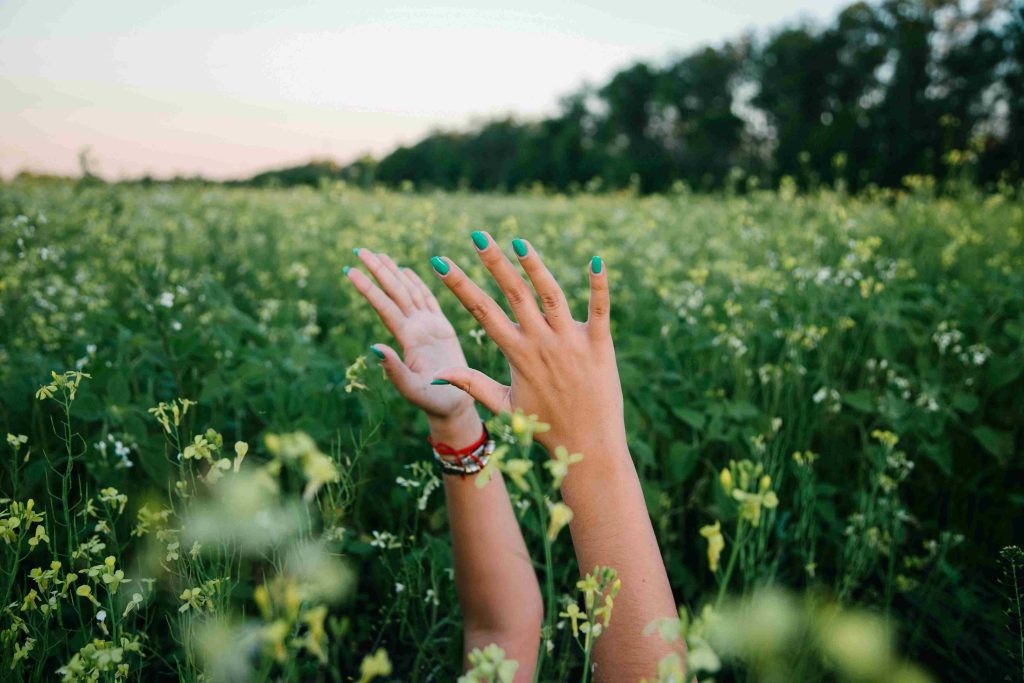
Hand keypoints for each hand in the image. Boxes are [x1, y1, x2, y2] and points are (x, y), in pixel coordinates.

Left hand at [345, 248, 476, 432]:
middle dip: (377, 271)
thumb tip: (374, 347)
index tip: (350, 269)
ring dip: (393, 273)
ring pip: (408, 292)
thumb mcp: (413, 389)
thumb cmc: (434, 401)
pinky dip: (416, 283)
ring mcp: (427, 327)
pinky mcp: (441, 328)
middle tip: (359, 249)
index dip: (368, 288)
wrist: (453, 406)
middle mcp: (414, 329)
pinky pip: (428, 300)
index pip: (384, 307)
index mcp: (407, 339)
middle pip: (393, 293)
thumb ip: (394, 370)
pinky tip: (405, 270)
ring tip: (379, 254)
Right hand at [428, 232, 623, 456]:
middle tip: (478, 236)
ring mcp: (571, 342)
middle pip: (513, 294)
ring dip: (536, 267)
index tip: (440, 261)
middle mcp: (541, 343)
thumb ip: (473, 384)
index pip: (482, 311)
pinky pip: (599, 309)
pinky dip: (599, 285)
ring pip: (551, 295)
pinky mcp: (600, 344)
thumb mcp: (505, 405)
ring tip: (520, 243)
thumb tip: (439, 374)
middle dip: (493, 263)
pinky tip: (597, 260)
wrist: (589, 445)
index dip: (459, 285)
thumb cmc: (545, 426)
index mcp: (517, 354)